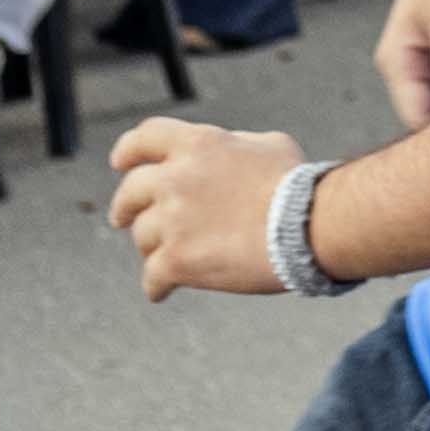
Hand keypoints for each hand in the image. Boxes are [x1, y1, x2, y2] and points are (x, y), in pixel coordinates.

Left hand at [105, 116, 306, 298]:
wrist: (310, 227)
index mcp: (198, 144)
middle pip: (131, 192)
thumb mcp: (269, 145)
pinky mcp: (176, 260)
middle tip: (122, 219)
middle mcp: (176, 178)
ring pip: (143, 237)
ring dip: (153, 247)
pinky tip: (161, 291)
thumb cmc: (300, 187)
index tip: (119, 162)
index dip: (128, 150)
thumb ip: (234, 145)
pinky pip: (152, 277)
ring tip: (170, 259)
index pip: (145, 139)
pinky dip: (156, 285)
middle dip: (125, 207)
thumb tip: (228, 152)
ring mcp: (172, 220)